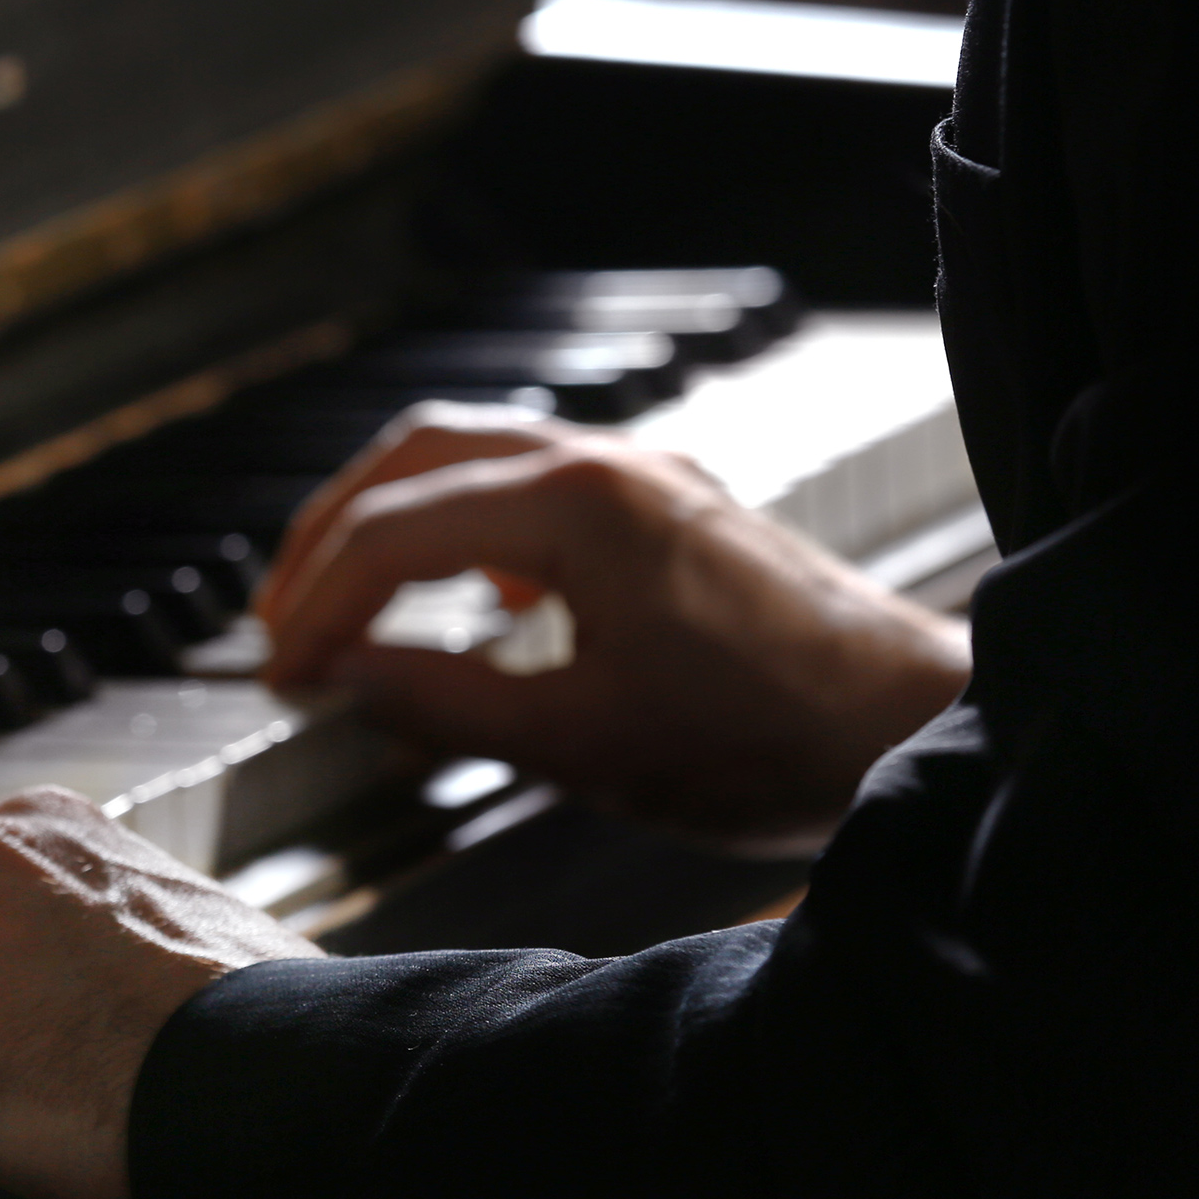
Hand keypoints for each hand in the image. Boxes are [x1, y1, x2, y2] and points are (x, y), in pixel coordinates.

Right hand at [257, 402, 971, 846]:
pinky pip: (536, 481)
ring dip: (396, 520)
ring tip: (351, 601)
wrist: (917, 729)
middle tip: (282, 616)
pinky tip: (475, 599)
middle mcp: (606, 464)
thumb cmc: (770, 739)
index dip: (317, 607)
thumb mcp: (574, 744)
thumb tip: (341, 680)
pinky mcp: (674, 508)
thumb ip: (438, 704)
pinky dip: (468, 524)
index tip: (281, 677)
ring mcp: (646, 476)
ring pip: (475, 454)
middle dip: (332, 531)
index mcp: (574, 508)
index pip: (393, 533)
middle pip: (416, 454)